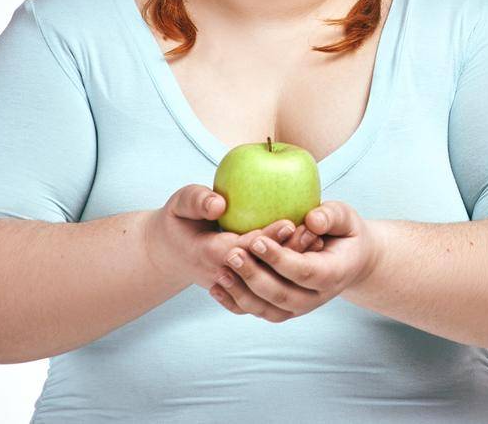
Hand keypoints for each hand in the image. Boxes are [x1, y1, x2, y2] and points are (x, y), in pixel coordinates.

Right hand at [140, 184, 313, 291]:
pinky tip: (308, 253)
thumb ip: (197, 201)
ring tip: (317, 241)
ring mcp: (233, 283)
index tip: (289, 222)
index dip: (264, 239)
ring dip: (291, 262)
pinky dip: (286, 271)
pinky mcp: (240, 286)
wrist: (170, 252)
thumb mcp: (180, 204)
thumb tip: (219, 204)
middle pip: (260, 266)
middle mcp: (223, 273)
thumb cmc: (179, 220)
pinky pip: (267, 283)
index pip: (240, 249)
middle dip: (286, 251)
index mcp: (206, 253)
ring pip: (266, 278)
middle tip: (314, 232)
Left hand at [209, 201, 379, 322]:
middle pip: (282, 295)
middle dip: (254, 276)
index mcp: (334, 273)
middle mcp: (317, 297)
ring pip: (267, 309)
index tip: (256, 241)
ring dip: (241, 293)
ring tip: (221, 272)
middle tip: (232, 254)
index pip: (305, 271)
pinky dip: (236, 304)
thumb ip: (331, 216)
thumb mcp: (345, 217)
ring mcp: (300, 307)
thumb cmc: (345, 233)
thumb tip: (312, 220)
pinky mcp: (284, 310)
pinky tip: (217, 288)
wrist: (350, 260)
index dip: (280, 259)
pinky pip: (258, 312)